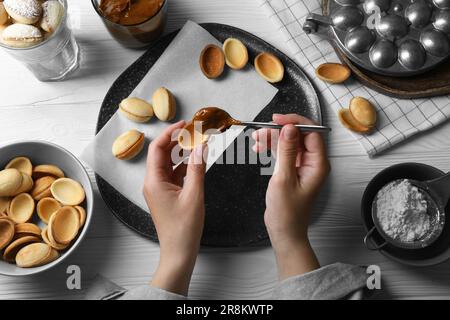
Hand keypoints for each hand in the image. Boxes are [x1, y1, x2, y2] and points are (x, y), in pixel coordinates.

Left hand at [143, 121, 206, 295]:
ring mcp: (159, 189)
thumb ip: (197, 168)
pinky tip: (196, 162)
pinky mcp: (167, 195)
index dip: (170, 133)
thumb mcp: (194, 194)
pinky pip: (174, 174)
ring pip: (169, 164)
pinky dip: (184, 166)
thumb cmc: (183, 228)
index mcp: (154, 181)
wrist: (178, 251)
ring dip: (181, 153)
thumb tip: (201, 146)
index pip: (158, 148)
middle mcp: (153, 183)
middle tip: (194, 131)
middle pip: (162, 154)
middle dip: (177, 141)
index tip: (184, 124)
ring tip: (197, 143)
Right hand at [252, 114, 329, 279]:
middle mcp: (313, 162)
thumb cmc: (287, 212)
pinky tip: (260, 148)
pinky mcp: (293, 169)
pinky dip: (273, 148)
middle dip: (280, 130)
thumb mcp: (283, 178)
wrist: (284, 230)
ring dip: (274, 138)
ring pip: (290, 142)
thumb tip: (289, 128)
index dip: (295, 122)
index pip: (311, 132)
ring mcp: (303, 165)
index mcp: (317, 164)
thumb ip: (286, 151)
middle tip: (262, 131)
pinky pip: (284, 151)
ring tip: (257, 140)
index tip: (277, 120)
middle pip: (299, 135)